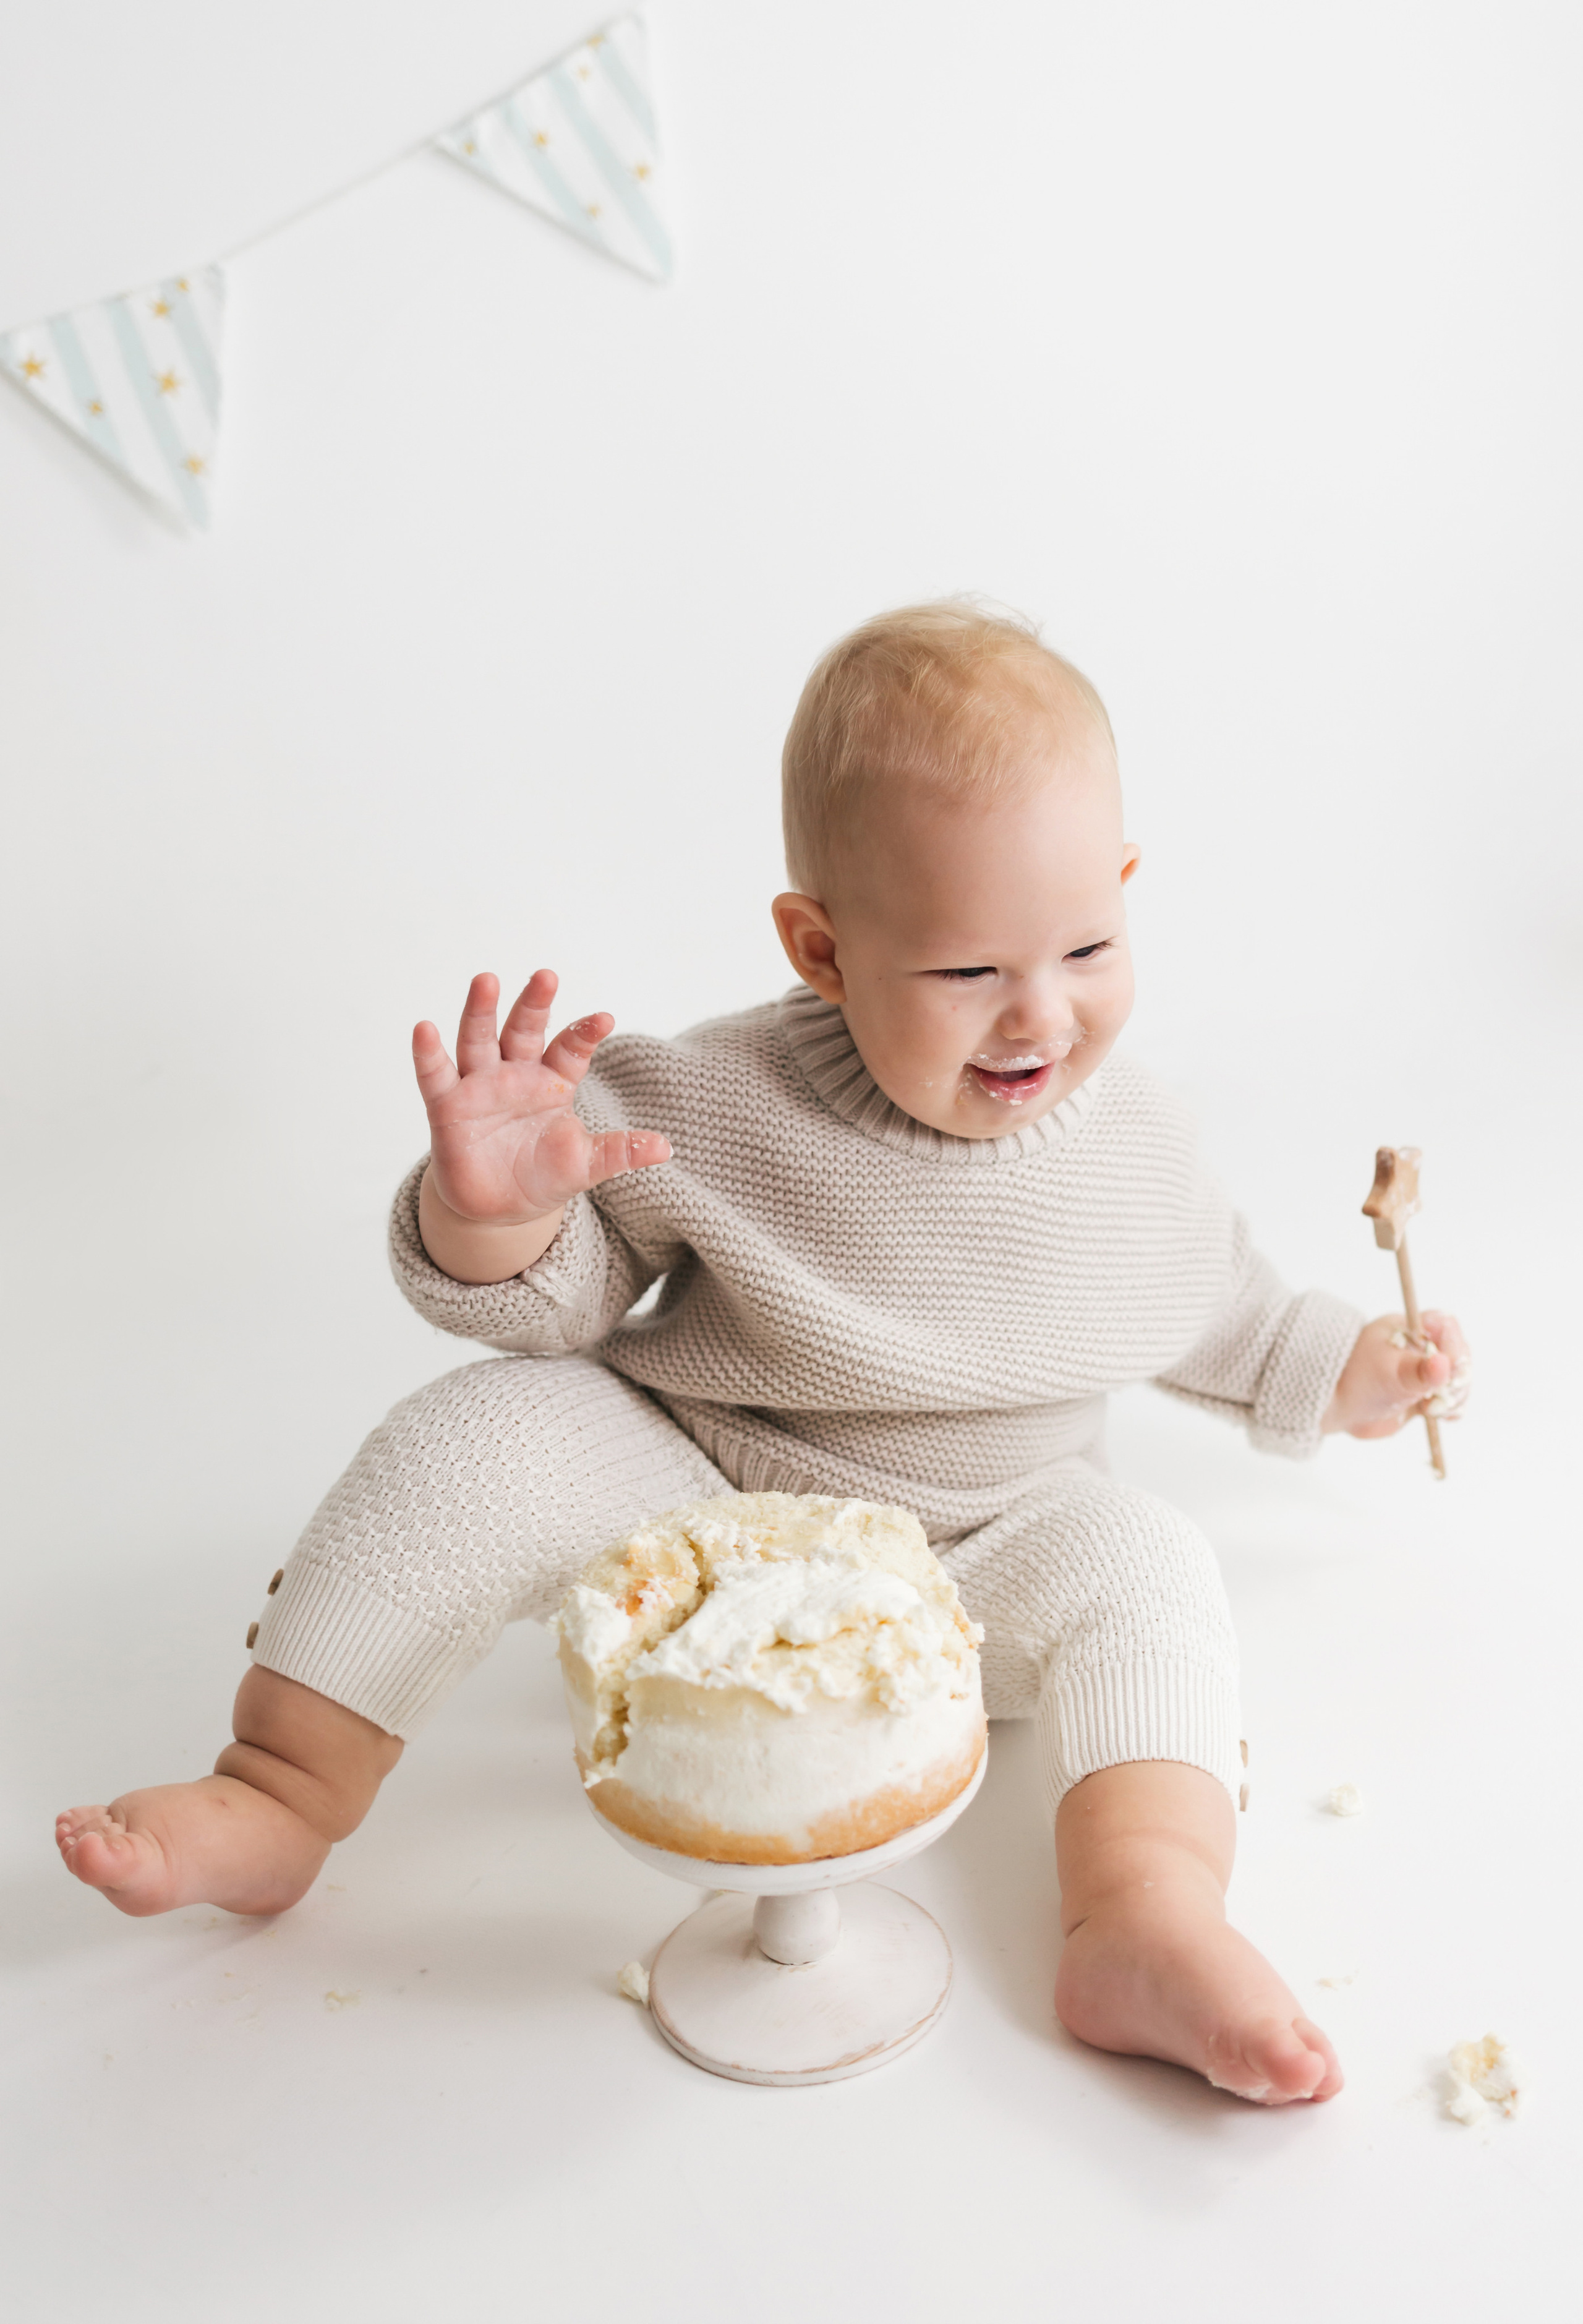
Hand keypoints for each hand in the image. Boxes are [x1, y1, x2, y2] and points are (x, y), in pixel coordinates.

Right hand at [412, 969, 670, 1227]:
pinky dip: (428, 1053)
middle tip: (546, 976)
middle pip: (524, 1029)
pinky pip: (436, 1075)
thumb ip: (619, 1152)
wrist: (498, 1209)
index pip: (571, 1048)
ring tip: (486, 980)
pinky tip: (424, 1029)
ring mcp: (479, 1086)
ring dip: (481, 1010)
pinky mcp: (447, 1106)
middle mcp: (516, 1073)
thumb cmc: (543, 1175)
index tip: (604, 1019)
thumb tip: (665, 1148)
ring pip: (479, 1039)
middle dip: (534, 1003)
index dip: (585, 1033)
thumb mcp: (585, 1165)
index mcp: (553, 1081)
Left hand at [1322, 1310, 1471, 1438]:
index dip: (1453, 1344)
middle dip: (1456, 1376)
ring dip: (1455, 1395)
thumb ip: (1418, 1371)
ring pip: (1456, 1380)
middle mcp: (1419, 1348)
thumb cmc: (1355, 1380)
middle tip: (1442, 1394)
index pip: (1445, 1326)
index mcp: (1409, 1328)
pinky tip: (1445, 1416)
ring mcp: (1422, 1372)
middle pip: (1457, 1355)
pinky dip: (1451, 1408)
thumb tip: (1444, 1364)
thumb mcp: (1387, 1372)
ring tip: (1433, 1408)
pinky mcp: (1422, 1395)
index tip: (1449, 1365)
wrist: (1335, 1407)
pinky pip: (1449, 1400)